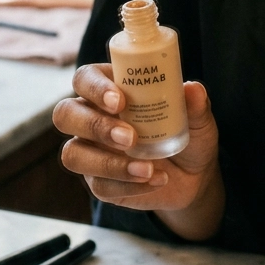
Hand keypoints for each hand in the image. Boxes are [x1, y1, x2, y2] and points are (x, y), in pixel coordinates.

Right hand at [54, 65, 223, 237]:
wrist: (194, 175)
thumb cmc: (189, 133)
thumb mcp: (199, 118)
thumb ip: (196, 104)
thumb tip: (193, 89)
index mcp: (110, 89)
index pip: (84, 78)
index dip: (94, 87)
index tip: (120, 101)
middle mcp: (92, 117)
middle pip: (65, 114)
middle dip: (94, 125)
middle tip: (130, 137)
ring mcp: (91, 151)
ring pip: (73, 154)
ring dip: (107, 163)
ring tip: (146, 167)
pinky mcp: (98, 182)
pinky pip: (98, 185)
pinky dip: (127, 184)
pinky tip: (154, 180)